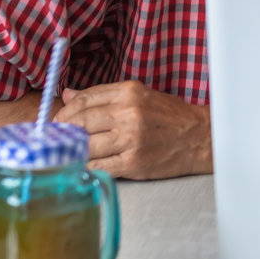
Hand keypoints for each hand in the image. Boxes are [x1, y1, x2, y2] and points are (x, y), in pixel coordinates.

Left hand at [55, 81, 212, 178]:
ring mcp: (130, 139)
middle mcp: (128, 113)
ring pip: (85, 145)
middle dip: (63, 131)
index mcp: (129, 93)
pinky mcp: (132, 162)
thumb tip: (69, 94)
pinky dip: (86, 165)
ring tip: (70, 151)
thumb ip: (104, 95)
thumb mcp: (140, 96)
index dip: (65, 111)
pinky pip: (97, 165)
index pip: (84, 100)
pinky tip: (86, 163)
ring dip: (73, 150)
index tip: (59, 120)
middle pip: (80, 122)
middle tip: (59, 137)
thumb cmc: (170, 117)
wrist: (200, 138)